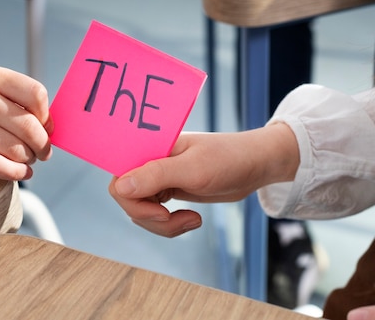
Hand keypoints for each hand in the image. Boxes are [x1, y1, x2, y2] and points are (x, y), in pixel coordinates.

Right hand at [0, 66, 52, 180]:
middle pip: (29, 126)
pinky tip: (19, 173)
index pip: (36, 94)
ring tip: (25, 161)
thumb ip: (17, 102)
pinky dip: (13, 173)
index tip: (45, 128)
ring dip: (27, 160)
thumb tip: (51, 129)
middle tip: (41, 153)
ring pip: (14, 149)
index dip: (47, 116)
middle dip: (41, 145)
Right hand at [108, 125, 298, 236]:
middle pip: (127, 200)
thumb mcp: (193, 170)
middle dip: (150, 218)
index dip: (131, 200)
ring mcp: (158, 178)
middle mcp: (150, 162)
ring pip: (140, 212)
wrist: (255, 166)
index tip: (160, 211)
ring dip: (163, 226)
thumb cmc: (228, 159)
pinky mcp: (168, 191)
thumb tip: (119, 188)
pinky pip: (155, 216)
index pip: (119, 178)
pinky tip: (193, 219)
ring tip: (192, 221)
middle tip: (175, 220)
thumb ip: (155, 176)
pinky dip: (170, 225)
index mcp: (151, 148)